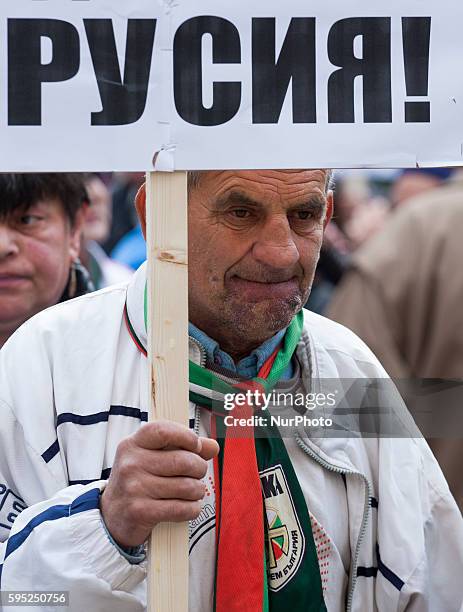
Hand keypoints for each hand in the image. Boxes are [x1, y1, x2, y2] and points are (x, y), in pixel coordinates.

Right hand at [100, 420, 218, 547]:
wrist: (112, 516)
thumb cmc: (138, 481)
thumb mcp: (152, 458)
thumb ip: (183, 447)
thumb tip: (213, 446)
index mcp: (132, 444)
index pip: (163, 431)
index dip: (186, 436)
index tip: (196, 446)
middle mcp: (131, 464)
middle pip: (183, 461)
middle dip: (199, 468)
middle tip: (198, 473)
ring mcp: (134, 488)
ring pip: (186, 486)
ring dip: (197, 491)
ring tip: (193, 491)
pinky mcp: (140, 512)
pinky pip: (182, 508)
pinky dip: (193, 509)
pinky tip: (189, 507)